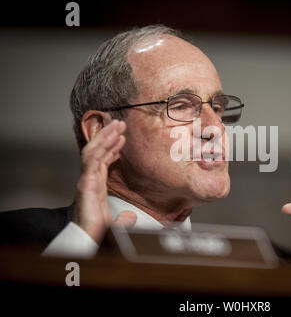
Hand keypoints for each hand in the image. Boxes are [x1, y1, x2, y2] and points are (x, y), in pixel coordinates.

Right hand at [73, 119, 136, 242]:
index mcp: (95, 187)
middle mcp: (89, 180)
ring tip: (117, 125)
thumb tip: (130, 218)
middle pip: (97, 152)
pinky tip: (113, 138)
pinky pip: (93, 159)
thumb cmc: (98, 232)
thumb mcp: (116, 223)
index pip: (102, 162)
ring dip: (105, 136)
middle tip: (120, 124)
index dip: (111, 148)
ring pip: (94, 151)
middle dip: (107, 136)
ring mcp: (86, 180)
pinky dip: (102, 146)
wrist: (89, 240)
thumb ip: (123, 219)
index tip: (121, 138)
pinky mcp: (86, 183)